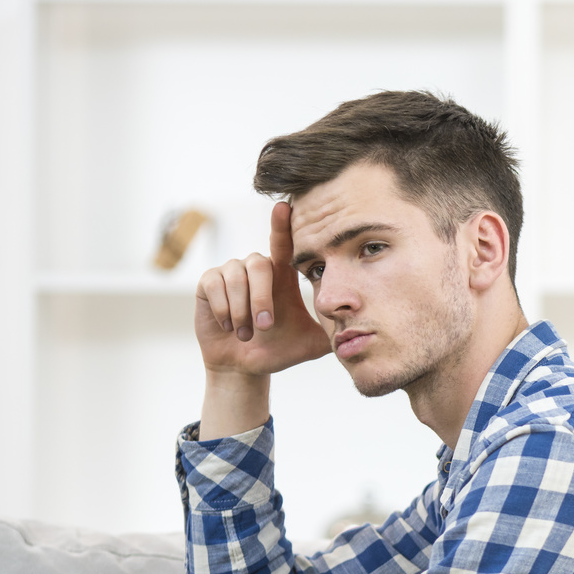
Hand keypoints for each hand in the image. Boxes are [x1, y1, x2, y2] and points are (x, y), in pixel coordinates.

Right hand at [194, 201, 330, 377]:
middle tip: (265, 326)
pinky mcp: (208, 282)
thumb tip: (365, 330)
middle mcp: (256, 268)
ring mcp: (230, 272)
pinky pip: (214, 286)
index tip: (284, 206)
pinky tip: (229, 326)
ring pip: (236, 277)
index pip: (283, 244)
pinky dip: (223, 309)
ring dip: (242, 309)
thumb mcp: (312, 342)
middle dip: (262, 299)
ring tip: (247, 332)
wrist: (247, 367)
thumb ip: (333, 330)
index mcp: (282, 275)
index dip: (282, 225)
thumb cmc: (280, 350)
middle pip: (259, 265)